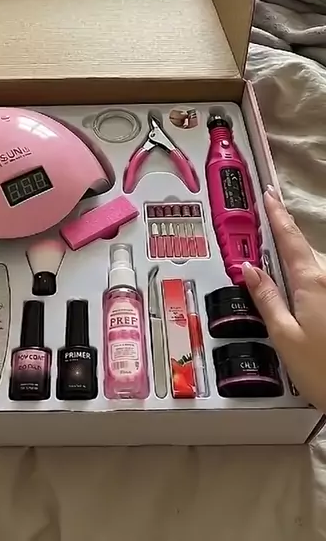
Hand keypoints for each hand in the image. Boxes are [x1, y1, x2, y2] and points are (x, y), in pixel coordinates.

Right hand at [243, 188, 325, 412]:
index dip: (277, 215)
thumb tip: (249, 269)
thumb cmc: (323, 371)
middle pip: (304, 251)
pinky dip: (311, 281)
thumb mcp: (284, 337)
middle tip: (267, 230)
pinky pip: (324, 281)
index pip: (289, 239)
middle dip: (285, 240)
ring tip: (280, 275)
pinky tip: (304, 298)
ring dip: (299, 265)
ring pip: (316, 268)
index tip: (269, 195)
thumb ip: (267, 299)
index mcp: (312, 283)